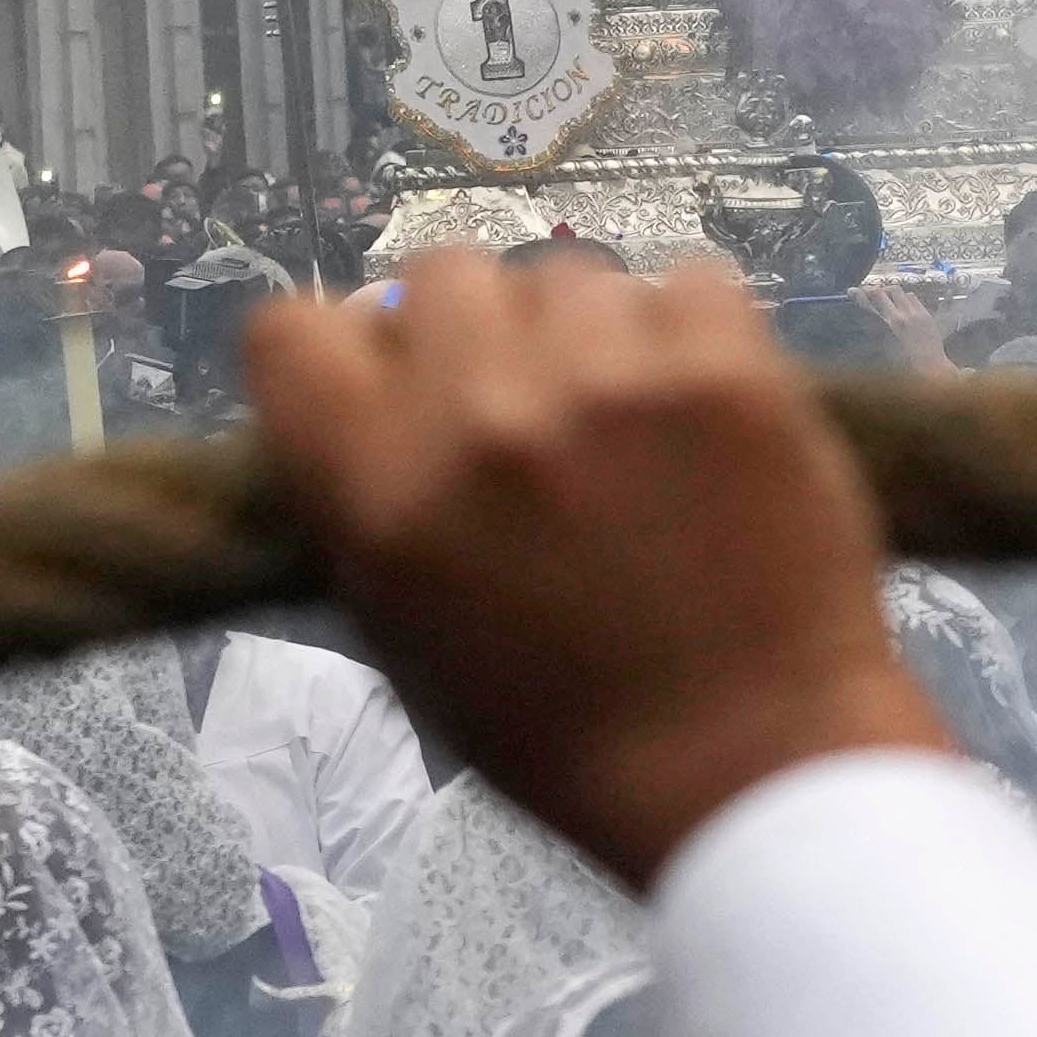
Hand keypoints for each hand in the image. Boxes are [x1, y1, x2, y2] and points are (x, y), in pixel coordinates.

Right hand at [250, 247, 943, 889]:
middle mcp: (478, 412)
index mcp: (375, 489)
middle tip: (525, 406)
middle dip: (477, 333)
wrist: (746, 762)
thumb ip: (366, 500)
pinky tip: (703, 414)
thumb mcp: (407, 634)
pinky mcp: (726, 366)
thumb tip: (367, 392)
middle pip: (442, 273)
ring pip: (569, 276)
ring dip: (589, 335)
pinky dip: (692, 336)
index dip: (340, 352)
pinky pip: (687, 283)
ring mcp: (608, 378)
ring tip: (629, 421)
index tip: (387, 382)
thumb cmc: (564, 729)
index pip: (290, 332)